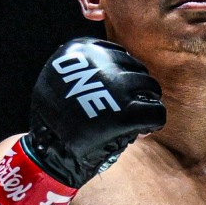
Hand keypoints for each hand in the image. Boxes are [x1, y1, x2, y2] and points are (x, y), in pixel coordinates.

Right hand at [0, 37, 167, 204]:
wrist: (49, 154)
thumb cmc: (59, 119)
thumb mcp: (64, 79)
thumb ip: (90, 68)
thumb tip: (133, 68)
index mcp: (77, 50)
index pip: (116, 51)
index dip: (121, 72)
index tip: (116, 91)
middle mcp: (97, 64)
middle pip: (136, 68)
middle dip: (136, 88)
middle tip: (130, 108)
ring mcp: (112, 88)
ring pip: (150, 87)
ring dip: (147, 102)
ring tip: (136, 120)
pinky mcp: (125, 114)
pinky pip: (156, 113)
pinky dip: (155, 121)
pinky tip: (143, 130)